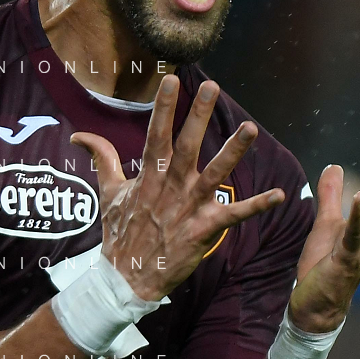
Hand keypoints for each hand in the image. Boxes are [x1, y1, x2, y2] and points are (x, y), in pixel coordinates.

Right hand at [71, 74, 284, 300]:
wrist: (126, 277)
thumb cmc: (120, 233)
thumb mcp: (109, 192)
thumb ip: (102, 158)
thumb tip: (78, 134)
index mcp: (150, 176)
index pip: (156, 134)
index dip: (163, 107)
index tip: (170, 80)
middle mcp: (171, 186)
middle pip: (187, 145)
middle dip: (198, 115)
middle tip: (212, 87)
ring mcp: (188, 207)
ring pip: (214, 174)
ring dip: (233, 152)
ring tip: (251, 129)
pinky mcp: (204, 230)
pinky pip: (234, 215)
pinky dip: (257, 206)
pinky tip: (280, 196)